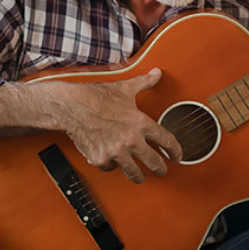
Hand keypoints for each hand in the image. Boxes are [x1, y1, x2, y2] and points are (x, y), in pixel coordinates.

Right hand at [54, 68, 182, 182]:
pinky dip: (112, 165)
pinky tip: (112, 159)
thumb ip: (144, 83)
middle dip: (161, 170)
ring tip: (141, 176)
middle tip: (162, 171)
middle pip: (155, 163)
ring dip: (140, 176)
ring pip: (135, 173)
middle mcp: (131, 140)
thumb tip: (156, 73)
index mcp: (141, 123)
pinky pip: (111, 168)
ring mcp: (116, 152)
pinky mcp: (101, 160)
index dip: (176, 151)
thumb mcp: (124, 88)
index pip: (167, 141)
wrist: (71, 106)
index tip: (177, 156)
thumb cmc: (96, 97)